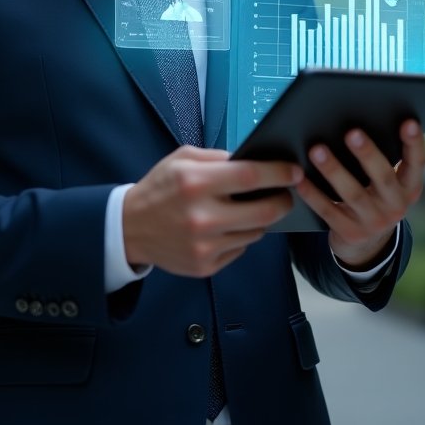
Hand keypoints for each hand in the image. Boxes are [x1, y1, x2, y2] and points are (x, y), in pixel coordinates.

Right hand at [123, 146, 302, 276]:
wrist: (130, 228)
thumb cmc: (160, 187)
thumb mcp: (183, 159)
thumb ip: (219, 158)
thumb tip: (257, 162)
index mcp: (195, 182)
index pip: (251, 176)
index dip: (278, 173)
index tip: (294, 171)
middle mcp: (202, 217)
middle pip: (264, 212)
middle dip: (282, 201)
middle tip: (286, 194)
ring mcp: (204, 246)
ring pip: (256, 233)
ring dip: (260, 219)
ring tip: (249, 209)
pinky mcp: (205, 266)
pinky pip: (240, 249)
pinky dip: (240, 236)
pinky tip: (226, 227)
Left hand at [294, 120, 424, 269]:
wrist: (367, 244)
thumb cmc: (374, 196)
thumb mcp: (387, 183)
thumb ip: (381, 159)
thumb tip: (361, 118)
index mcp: (409, 187)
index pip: (417, 162)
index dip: (414, 142)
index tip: (408, 121)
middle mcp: (396, 206)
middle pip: (383, 177)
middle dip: (367, 154)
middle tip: (351, 132)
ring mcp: (373, 222)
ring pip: (352, 194)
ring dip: (333, 170)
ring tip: (316, 150)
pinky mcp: (350, 233)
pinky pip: (328, 211)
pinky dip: (312, 194)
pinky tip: (299, 178)